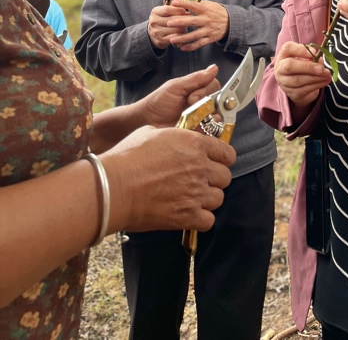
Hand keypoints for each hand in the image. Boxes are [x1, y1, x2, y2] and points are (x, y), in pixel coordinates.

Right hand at [103, 126, 235, 232]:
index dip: (222, 158)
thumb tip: (177, 139)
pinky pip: (208, 220)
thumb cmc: (127, 157)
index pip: (227, 153)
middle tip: (200, 180)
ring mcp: (195, 193)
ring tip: (192, 197)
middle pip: (225, 177)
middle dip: (215, 179)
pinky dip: (201, 218)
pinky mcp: (187, 216)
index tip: (215, 162)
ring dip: (208, 198)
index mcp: (195, 144)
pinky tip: (189, 213)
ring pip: (219, 198)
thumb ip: (174, 135)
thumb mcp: (152, 132)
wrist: (113, 186)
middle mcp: (200, 167)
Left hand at [138, 65, 219, 127]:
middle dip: (207, 105)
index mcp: (197, 89)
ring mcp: (202, 118)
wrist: (145, 122)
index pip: (214, 86)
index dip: (207, 91)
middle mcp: (202, 103)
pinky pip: (211, 131)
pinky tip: (193, 128)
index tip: (193, 97)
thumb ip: (195, 79)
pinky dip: (205, 130)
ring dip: (206, 118)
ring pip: (217, 117)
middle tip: (191, 107)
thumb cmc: (157, 103)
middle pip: (219, 101)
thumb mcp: (175, 87)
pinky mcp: (200, 132)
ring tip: (191, 120)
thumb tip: (214, 68)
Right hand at [148, 4, 188, 49]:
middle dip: (184, 19)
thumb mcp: (164, 12)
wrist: (152, 33)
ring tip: (186, 26)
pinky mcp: (161, 40)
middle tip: (191, 19)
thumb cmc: (162, 19)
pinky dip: (181, 35)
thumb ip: (174, 8)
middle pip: (173, 20)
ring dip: (184, 27)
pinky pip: (175, 38)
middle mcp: (154, 22)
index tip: (185, 11)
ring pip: (176, 29)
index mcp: (155, 12)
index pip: (168, 9)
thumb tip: (185, 10)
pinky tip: (183, 33)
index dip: (178, 10)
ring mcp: (157, 32)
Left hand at [165, 0, 229, 50]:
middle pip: (192, 21)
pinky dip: (191, 47)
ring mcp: (208, 30)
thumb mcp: (210, 4)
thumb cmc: (218, 12)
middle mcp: (206, 20)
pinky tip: (182, 48)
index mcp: (206, 10)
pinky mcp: (210, 38)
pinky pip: (199, 44)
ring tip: (172, 39)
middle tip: (169, 23)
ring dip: (183, 37)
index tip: (174, 3)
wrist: (231, 22)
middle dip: (180, 22)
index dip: (184, 4)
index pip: (193, 5)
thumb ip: (198, 3)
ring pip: (194, 35)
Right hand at [274, 41, 331, 106]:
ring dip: (315, 77)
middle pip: (289, 66)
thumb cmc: (303, 66)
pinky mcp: (291, 93)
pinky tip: (325, 81)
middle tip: (321, 68)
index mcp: (284, 55)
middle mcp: (280, 68)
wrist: (298, 85)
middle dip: (307, 67)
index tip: (314, 52)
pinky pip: (304, 90)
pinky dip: (317, 85)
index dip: (301, 50)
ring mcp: (284, 82)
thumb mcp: (307, 58)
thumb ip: (312, 56)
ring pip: (298, 80)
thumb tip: (319, 60)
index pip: (288, 48)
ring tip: (327, 75)